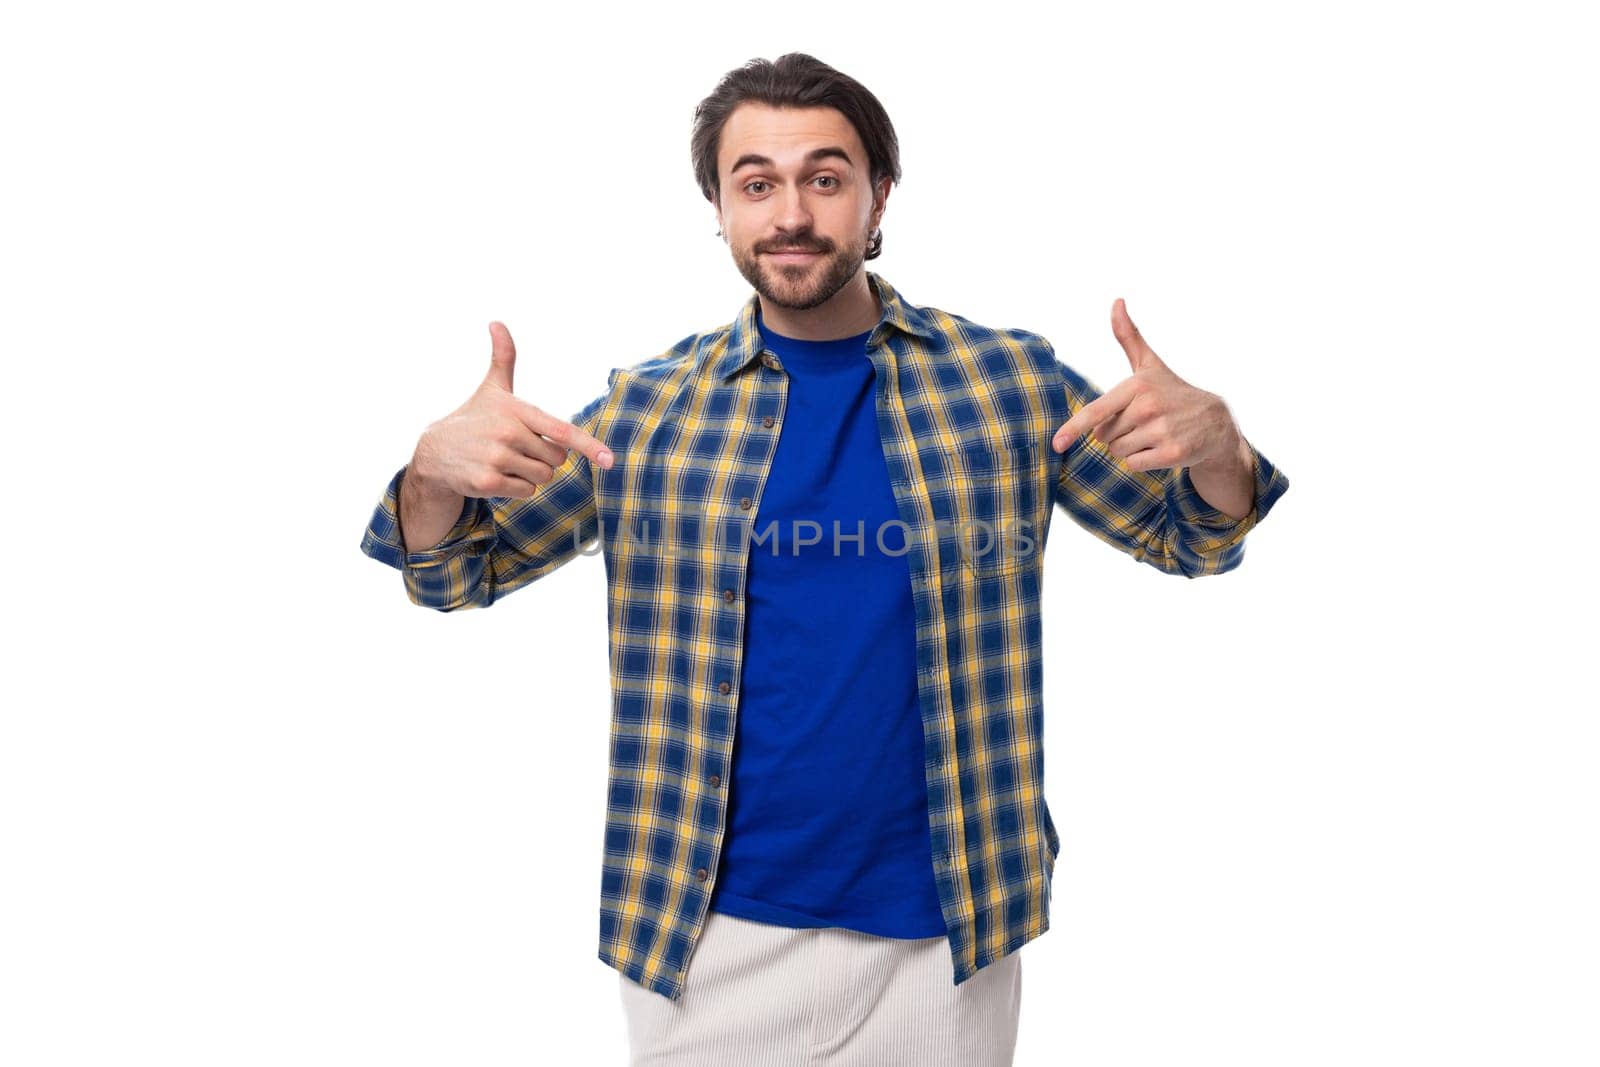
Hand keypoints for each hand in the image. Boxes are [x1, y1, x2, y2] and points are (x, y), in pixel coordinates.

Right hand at [412, 321, 614, 498]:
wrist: (434, 452)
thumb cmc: (473, 418)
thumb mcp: (491, 388)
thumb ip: (503, 358)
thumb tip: (496, 322)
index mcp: (516, 410)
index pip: (561, 431)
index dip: (588, 445)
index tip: (610, 459)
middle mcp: (507, 433)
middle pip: (557, 458)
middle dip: (545, 456)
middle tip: (519, 447)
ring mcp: (497, 458)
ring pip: (544, 477)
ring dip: (531, 473)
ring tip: (506, 460)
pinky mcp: (488, 482)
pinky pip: (527, 492)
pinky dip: (518, 488)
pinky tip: (496, 475)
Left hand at [1050, 299, 1240, 472]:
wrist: (1215, 420)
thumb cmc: (1172, 391)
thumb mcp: (1150, 364)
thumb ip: (1129, 336)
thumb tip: (1117, 301)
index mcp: (1137, 386)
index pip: (1097, 411)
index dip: (1073, 428)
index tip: (1056, 444)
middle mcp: (1148, 408)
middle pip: (1105, 436)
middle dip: (1117, 433)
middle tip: (1141, 422)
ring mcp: (1162, 431)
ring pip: (1119, 452)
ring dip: (1130, 448)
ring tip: (1152, 434)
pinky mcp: (1173, 453)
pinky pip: (1135, 465)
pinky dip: (1143, 461)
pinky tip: (1160, 447)